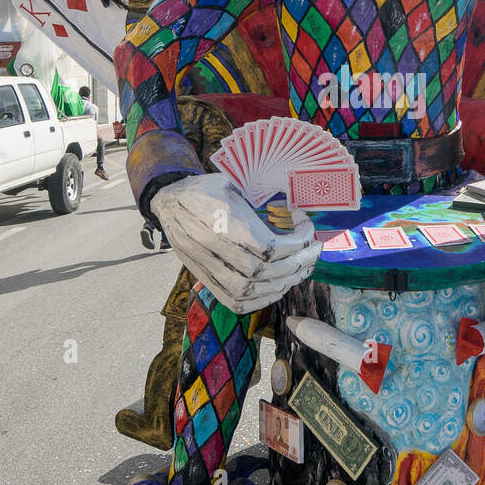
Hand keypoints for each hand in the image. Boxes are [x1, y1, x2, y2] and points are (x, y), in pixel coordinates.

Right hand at [150, 173, 320, 313]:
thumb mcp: (232, 182)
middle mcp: (215, 250)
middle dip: (299, 263)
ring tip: (303, 266)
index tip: (306, 224)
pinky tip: (279, 285)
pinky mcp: (207, 281)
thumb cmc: (205, 189)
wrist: (169, 203)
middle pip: (267, 271)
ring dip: (286, 281)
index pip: (271, 248)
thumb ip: (260, 195)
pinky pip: (238, 303)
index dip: (298, 241)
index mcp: (223, 223)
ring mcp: (209, 269)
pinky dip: (264, 299)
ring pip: (255, 290)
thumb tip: (294, 204)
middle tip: (315, 250)